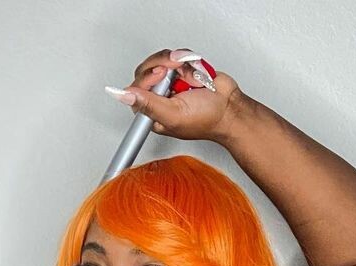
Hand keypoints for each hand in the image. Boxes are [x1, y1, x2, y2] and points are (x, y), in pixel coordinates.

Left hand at [106, 48, 251, 143]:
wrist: (231, 107)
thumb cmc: (207, 119)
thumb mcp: (173, 115)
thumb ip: (148, 105)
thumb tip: (124, 96)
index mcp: (152, 113)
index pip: (135, 89)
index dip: (147, 79)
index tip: (161, 76)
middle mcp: (159, 97)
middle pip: (145, 70)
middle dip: (163, 66)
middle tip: (176, 72)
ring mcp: (170, 82)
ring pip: (161, 59)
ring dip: (178, 64)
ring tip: (190, 78)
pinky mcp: (181, 71)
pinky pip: (176, 55)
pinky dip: (187, 60)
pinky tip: (195, 74)